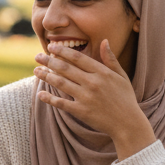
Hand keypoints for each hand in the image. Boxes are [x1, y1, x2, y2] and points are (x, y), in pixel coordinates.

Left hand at [34, 40, 154, 157]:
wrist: (128, 123)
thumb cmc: (125, 98)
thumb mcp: (121, 76)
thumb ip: (110, 59)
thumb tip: (104, 40)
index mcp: (102, 73)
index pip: (78, 58)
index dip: (63, 51)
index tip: (51, 46)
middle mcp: (93, 83)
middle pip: (66, 68)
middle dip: (49, 61)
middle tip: (37, 56)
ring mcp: (86, 97)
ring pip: (61, 83)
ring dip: (46, 76)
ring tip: (36, 71)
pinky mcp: (81, 111)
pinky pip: (61, 103)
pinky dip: (49, 98)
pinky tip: (40, 94)